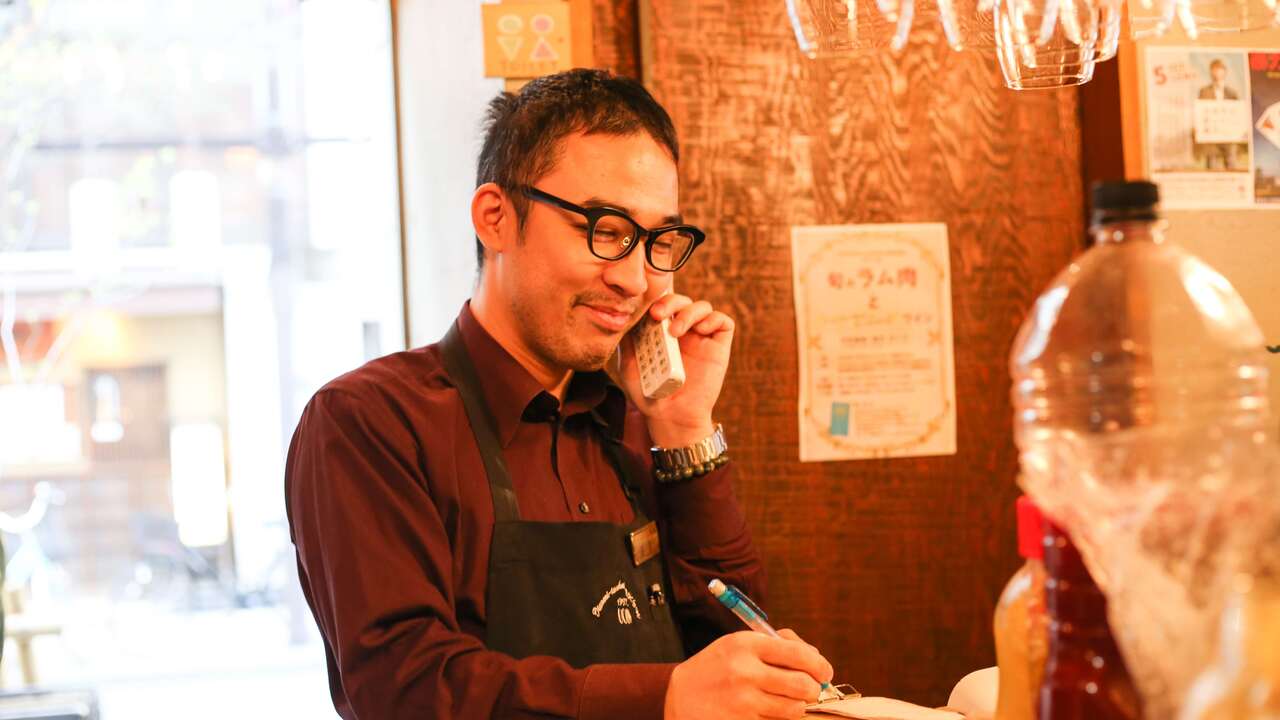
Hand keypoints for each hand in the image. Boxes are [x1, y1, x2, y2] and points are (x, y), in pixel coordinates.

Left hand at [617, 294, 733, 446]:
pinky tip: (700, 331)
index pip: (663, 302)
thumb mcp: (630, 362)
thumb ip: (627, 338)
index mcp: (663, 330)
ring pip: (703, 306)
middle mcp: (684, 330)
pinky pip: (723, 321)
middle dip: (670, 301)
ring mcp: (702, 337)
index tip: (645, 309)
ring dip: (689, 312)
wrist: (670, 415)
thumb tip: (622, 314)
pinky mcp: (719, 346)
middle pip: (682, 300)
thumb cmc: (649, 391)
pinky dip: (712, 320)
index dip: (657, 298)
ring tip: (675, 332)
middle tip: (658, 314)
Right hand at [663, 629, 833, 719]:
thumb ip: (777, 644)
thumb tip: (815, 658)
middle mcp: (745, 672)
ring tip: (787, 701)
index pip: (799, 654)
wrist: (680, 696)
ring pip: (794, 710)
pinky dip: (778, 719)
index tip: (824, 672)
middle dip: (812, 689)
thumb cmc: (718, 667)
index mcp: (747, 645)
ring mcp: (743, 702)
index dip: (820, 666)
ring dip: (796, 707)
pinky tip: (767, 712)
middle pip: (804, 685)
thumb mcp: (739, 644)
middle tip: (808, 690)